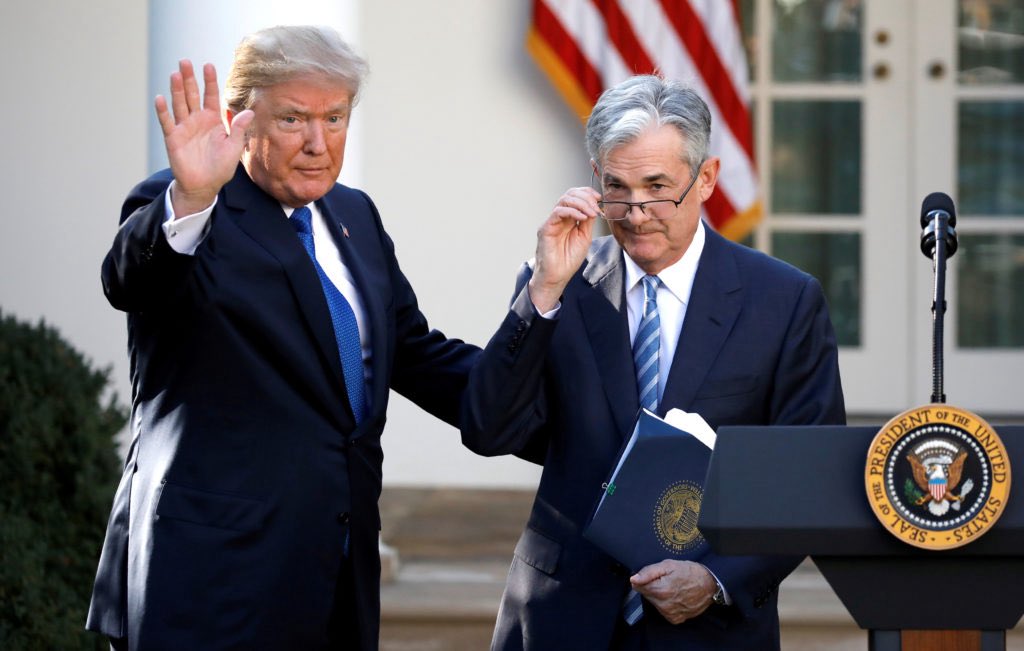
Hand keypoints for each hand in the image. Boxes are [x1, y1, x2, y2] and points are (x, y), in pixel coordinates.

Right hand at [154, 60, 254, 216]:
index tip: (208, 65)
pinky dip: (163, 111)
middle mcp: (197, 120)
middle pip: (192, 95)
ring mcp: (184, 127)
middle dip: (189, 79)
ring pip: (179, 104)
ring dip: (176, 89)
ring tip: (175, 74)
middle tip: (185, 61)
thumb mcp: (233, 148)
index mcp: (213, 120)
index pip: (211, 96)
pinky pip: (167, 122)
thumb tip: (249, 112)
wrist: (204, 185)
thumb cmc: (220, 167)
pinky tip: (160, 98)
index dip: (209, 81)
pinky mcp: (173, 138)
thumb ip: (239, 129)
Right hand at [527, 187, 600, 311]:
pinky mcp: (546, 228)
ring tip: (591, 212)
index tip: (599, 198)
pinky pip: (558, 212)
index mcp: (569, 219)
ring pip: (564, 200)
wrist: (557, 276)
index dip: (587, 193)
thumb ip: (588, 222)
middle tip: (596, 206)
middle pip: (570, 194)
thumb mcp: (585, 237)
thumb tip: (594, 207)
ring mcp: (552, 221)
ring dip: (581, 203)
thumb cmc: (568, 260)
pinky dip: (572, 211)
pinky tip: (582, 217)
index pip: (576, 197)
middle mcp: (559, 217)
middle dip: (585, 196)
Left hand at [630, 560, 716, 624]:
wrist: (710, 584)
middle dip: (653, 586)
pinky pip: (663, 610)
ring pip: (655, 603)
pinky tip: (676, 597)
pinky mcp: (676, 619)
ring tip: (674, 587)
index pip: (638, 586)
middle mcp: (664, 605)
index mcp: (660, 590)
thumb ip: (648, 572)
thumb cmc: (690, 572)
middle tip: (667, 580)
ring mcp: (670, 614)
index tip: (655, 575)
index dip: (645, 578)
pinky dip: (667, 604)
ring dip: (660, 595)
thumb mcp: (668, 565)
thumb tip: (633, 579)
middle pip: (646, 595)